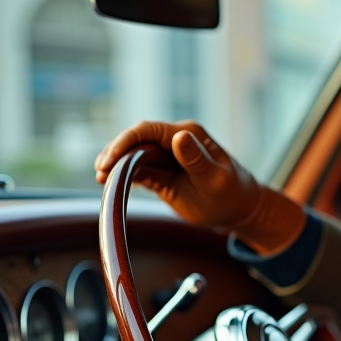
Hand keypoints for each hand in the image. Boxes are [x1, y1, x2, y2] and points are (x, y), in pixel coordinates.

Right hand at [94, 120, 304, 253]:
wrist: (240, 210)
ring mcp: (167, 157)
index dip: (126, 141)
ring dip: (115, 165)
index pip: (148, 131)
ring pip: (133, 156)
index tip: (111, 159)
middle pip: (136, 141)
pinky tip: (109, 184)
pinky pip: (137, 171)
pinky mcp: (162, 174)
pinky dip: (123, 176)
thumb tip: (178, 137)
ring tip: (101, 179)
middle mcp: (175, 141)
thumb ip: (196, 159)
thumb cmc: (233, 193)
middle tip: (100, 172)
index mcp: (188, 135)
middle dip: (115, 154)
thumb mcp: (215, 179)